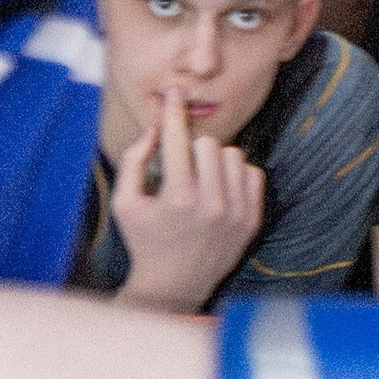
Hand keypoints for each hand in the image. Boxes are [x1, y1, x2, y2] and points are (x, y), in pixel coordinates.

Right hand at [111, 88, 264, 312]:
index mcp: (177, 197)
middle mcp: (211, 203)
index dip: (173, 113)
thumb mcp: (125, 203)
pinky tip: (219, 191)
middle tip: (182, 167)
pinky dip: (235, 176)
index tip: (174, 93)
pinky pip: (253, 173)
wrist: (175, 285)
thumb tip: (153, 128)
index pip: (178, 139)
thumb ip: (134, 161)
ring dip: (215, 161)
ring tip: (200, 181)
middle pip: (209, 143)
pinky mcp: (252, 220)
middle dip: (192, 148)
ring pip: (233, 155)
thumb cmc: (145, 241)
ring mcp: (236, 212)